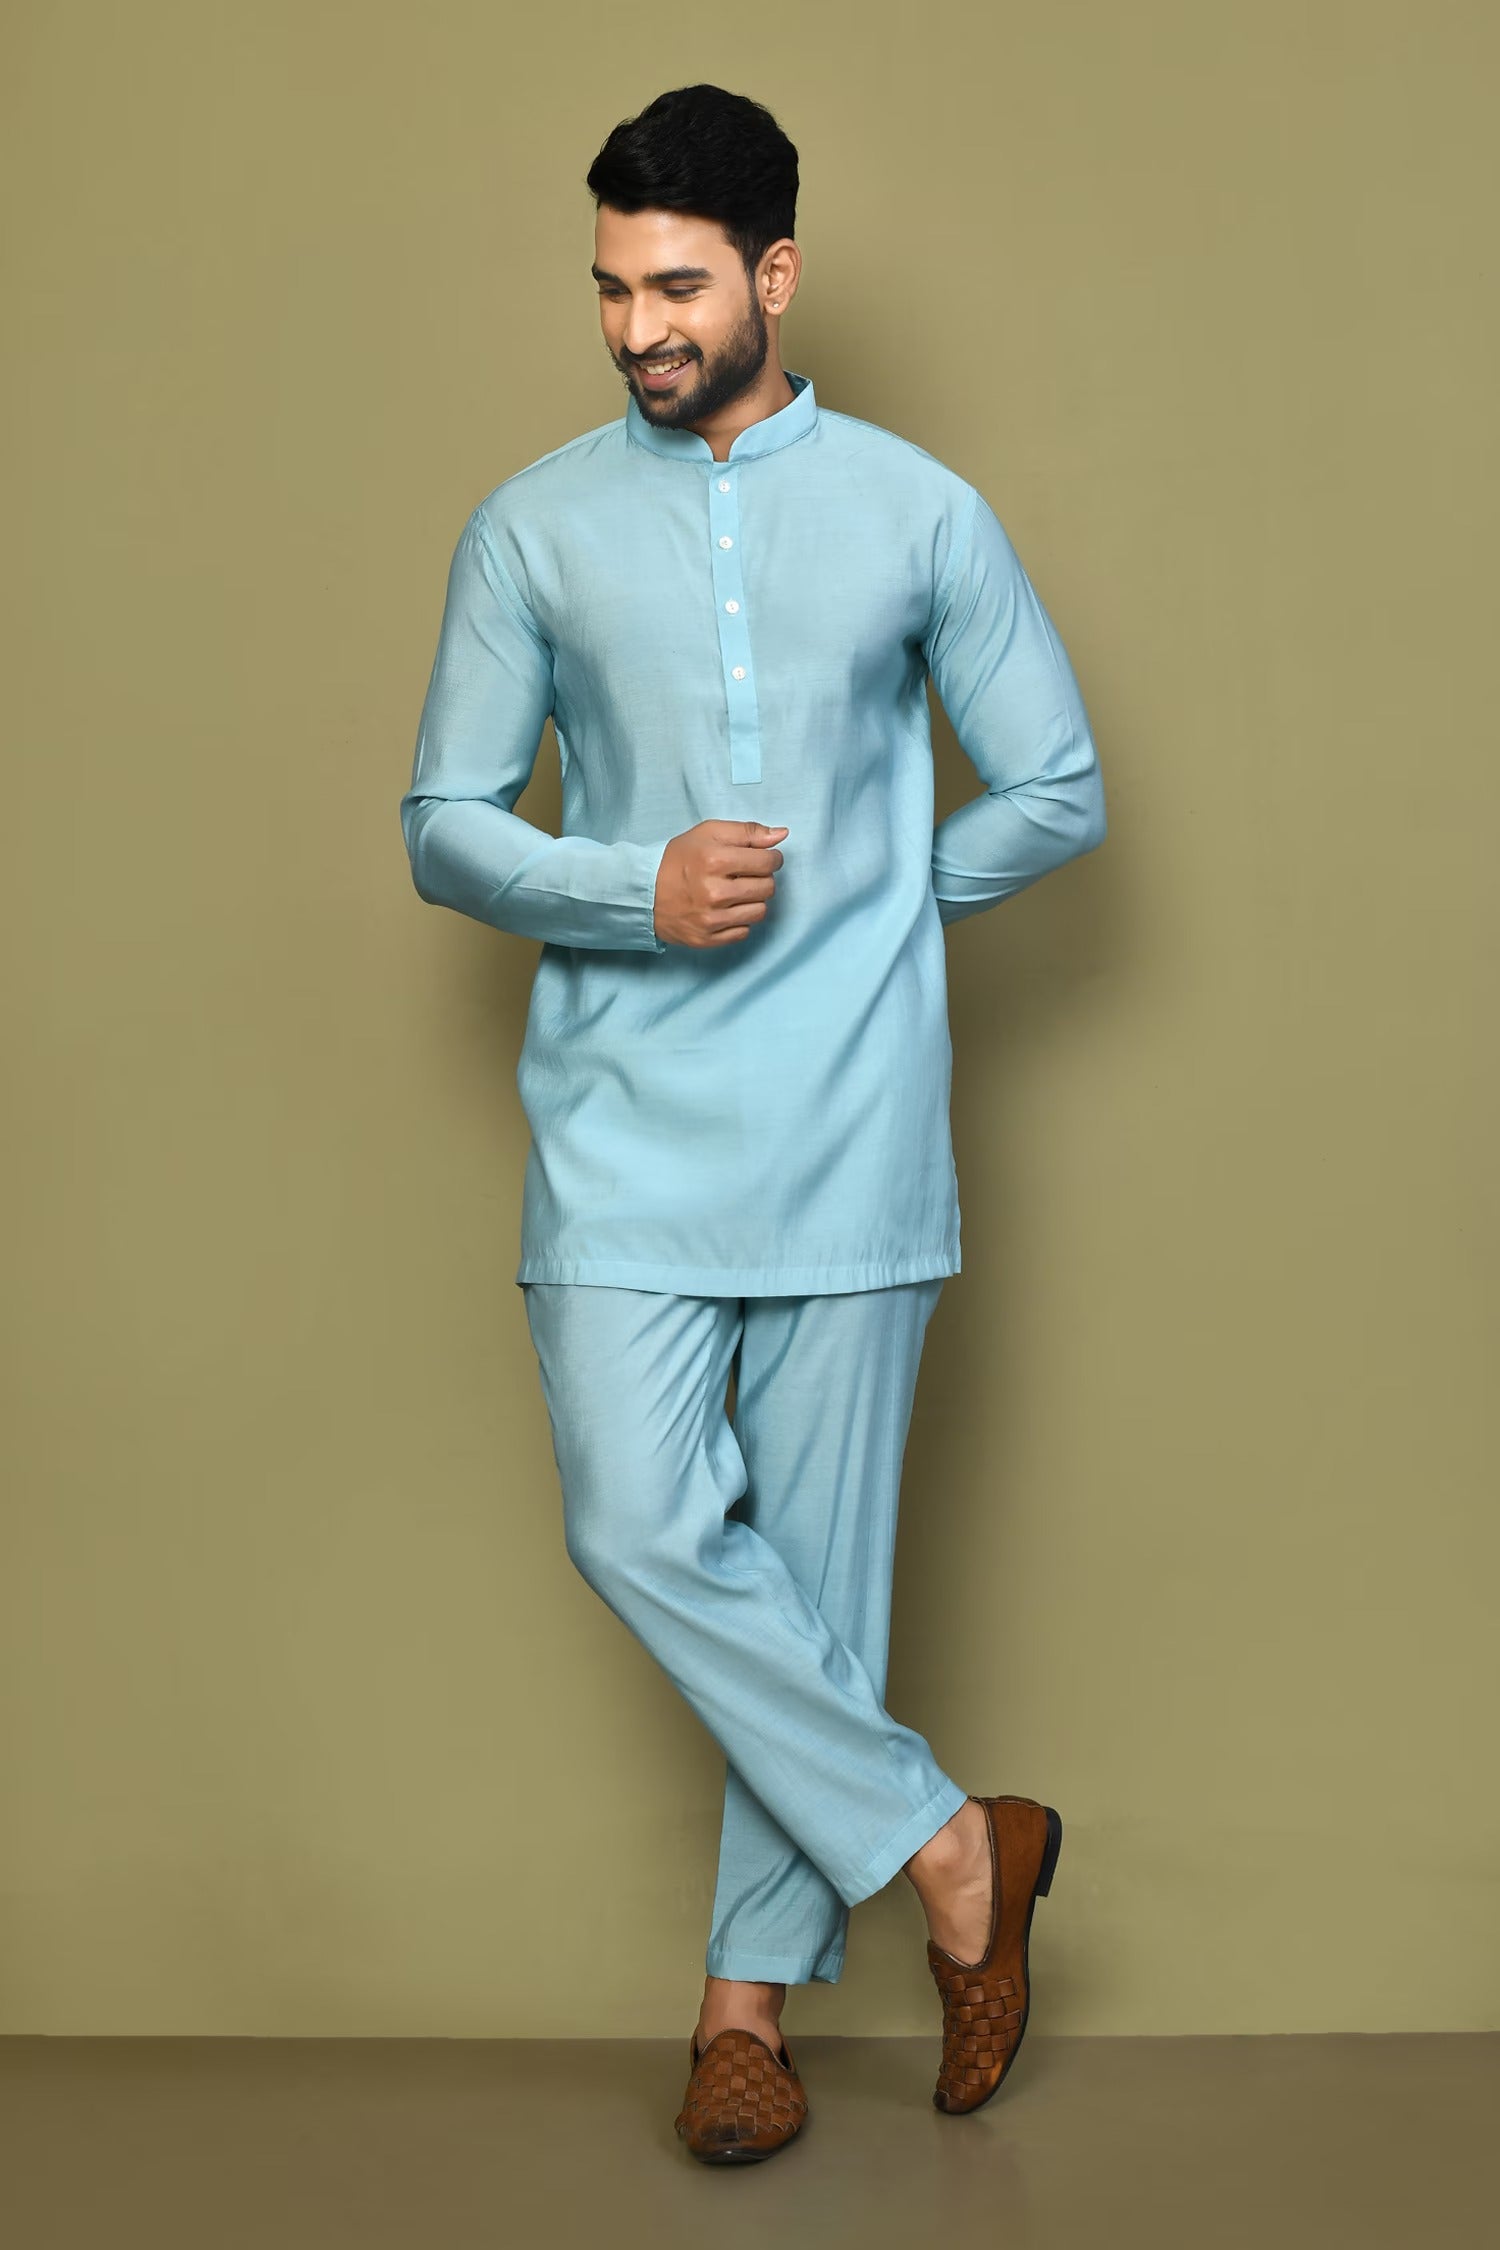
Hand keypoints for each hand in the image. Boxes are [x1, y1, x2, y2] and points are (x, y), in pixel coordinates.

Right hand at [652, 820, 788, 947]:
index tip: (762, 858)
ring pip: (760, 911)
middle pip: (768, 888)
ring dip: (754, 900)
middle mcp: (715, 892)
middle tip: (745, 875)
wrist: (645, 893)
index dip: (770, 858)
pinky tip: (727, 909)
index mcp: (715, 860)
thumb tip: (782, 835)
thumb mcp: (708, 833)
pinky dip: (740, 920)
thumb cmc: (678, 860)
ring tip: (737, 892)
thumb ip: (747, 832)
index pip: (768, 862)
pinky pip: (745, 931)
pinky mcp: (709, 938)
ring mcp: (712, 919)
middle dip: (762, 878)